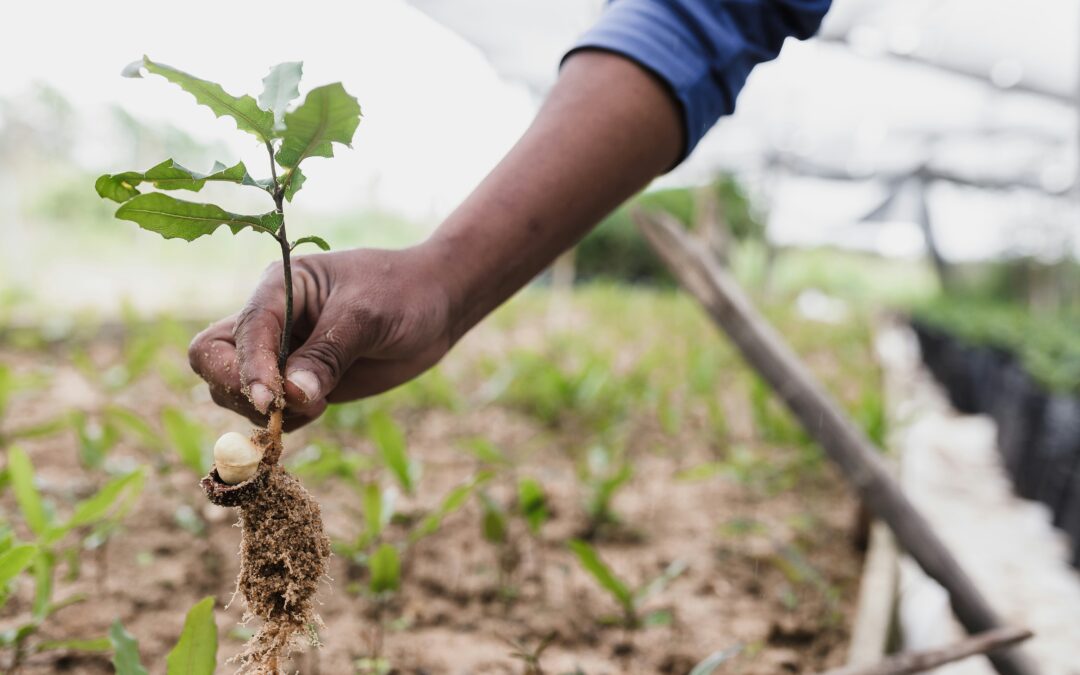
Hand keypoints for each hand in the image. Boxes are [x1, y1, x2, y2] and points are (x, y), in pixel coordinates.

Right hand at [189, 244, 454, 429]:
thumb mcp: (367, 316)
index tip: (272, 401)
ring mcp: (281, 353)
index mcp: (278, 288)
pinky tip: (321, 408)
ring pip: (234, 391)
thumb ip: (328, 354)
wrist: (436, 304)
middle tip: (280, 408)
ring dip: (264, 411)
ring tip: (318, 404)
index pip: (241, 332)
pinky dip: (285, 421)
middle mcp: (270, 320)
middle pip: (213, 359)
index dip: (249, 369)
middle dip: (237, 389)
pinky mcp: (299, 381)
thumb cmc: (403, 293)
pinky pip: (270, 411)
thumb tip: (291, 396)